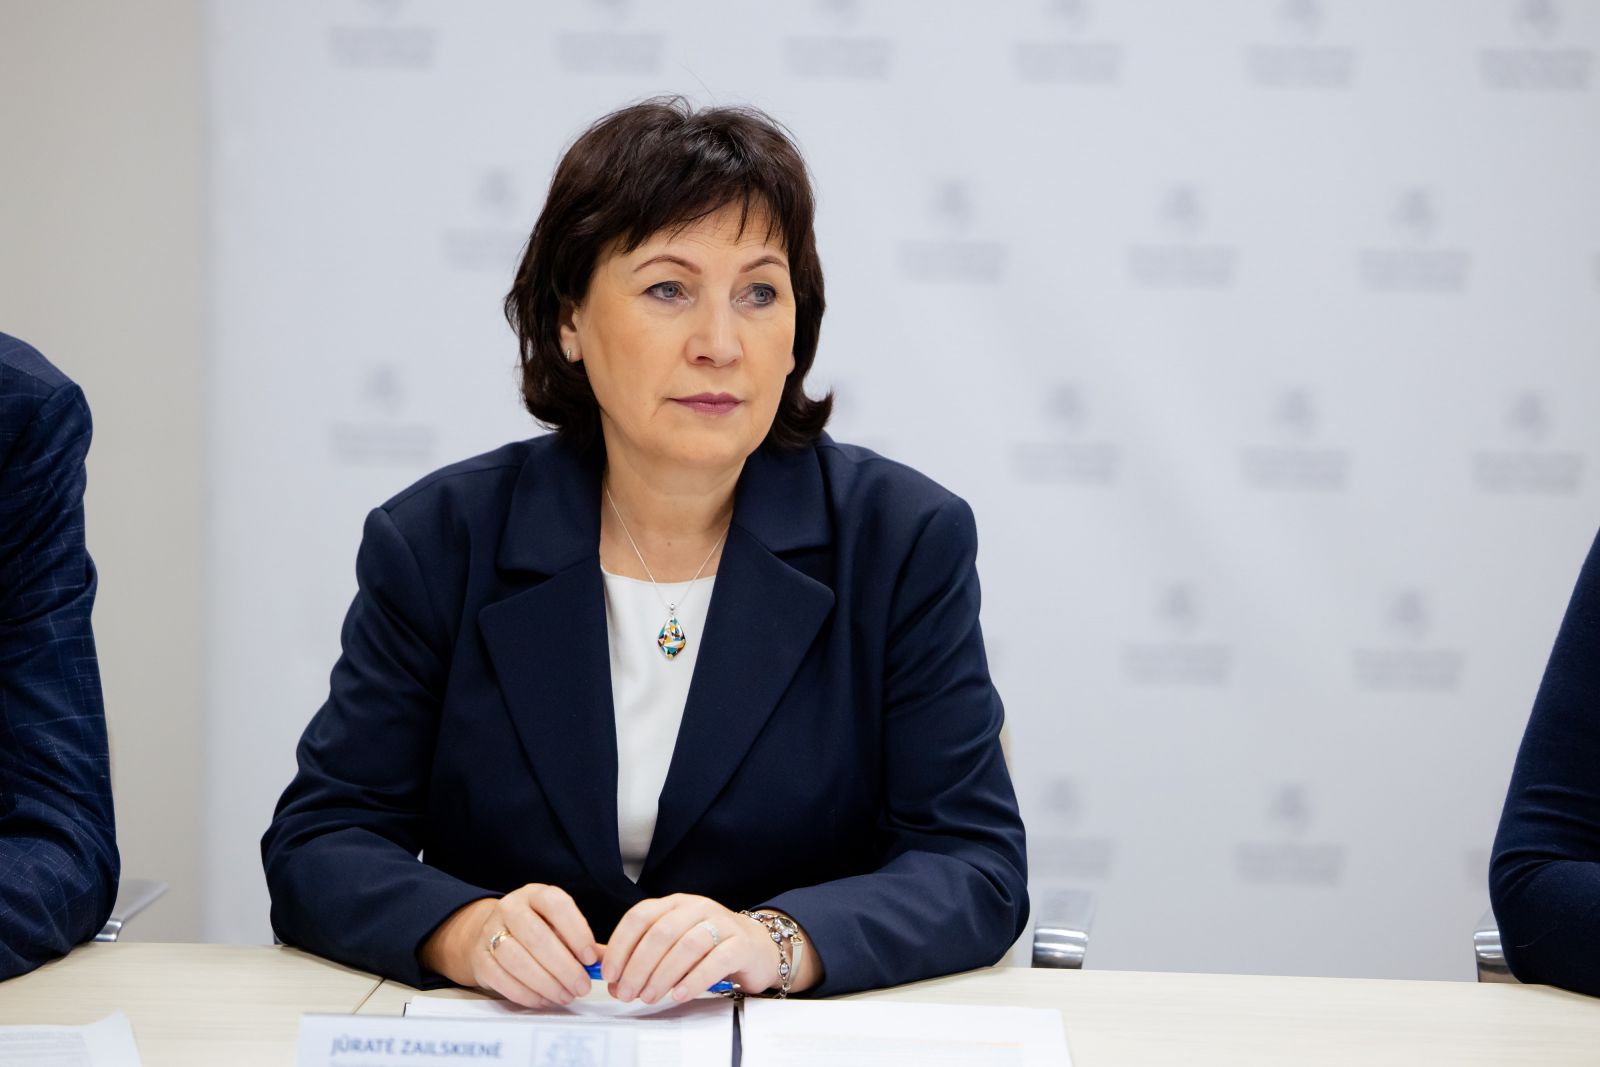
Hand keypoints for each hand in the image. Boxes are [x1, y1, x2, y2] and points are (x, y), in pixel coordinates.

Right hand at [420, 884, 599, 1008]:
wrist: (487, 934)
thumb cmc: (533, 930)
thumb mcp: (558, 926)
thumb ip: (583, 943)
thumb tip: (608, 962)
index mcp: (535, 894)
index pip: (556, 905)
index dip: (576, 931)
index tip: (590, 958)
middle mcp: (511, 908)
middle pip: (537, 937)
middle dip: (564, 966)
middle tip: (582, 986)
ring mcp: (491, 931)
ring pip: (517, 959)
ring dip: (546, 982)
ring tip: (566, 995)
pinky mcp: (480, 958)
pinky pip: (502, 978)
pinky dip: (526, 993)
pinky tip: (544, 999)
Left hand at [602, 894, 777, 1003]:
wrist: (757, 948)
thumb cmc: (709, 948)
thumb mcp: (672, 943)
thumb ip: (639, 951)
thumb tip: (600, 966)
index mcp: (674, 904)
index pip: (640, 917)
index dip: (620, 945)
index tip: (610, 973)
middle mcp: (696, 907)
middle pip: (660, 933)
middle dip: (638, 966)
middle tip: (627, 992)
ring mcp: (721, 923)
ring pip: (686, 945)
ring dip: (662, 974)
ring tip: (649, 996)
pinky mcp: (740, 943)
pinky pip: (716, 960)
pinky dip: (695, 978)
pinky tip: (680, 994)